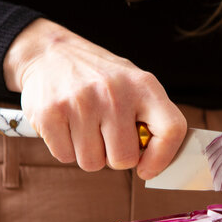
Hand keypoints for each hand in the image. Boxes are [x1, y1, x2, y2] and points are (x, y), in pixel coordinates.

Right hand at [3, 18, 185, 177]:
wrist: (49, 53)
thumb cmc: (99, 78)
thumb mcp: (133, 84)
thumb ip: (151, 118)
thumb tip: (156, 162)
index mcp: (143, 85)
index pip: (171, 130)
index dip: (162, 158)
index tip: (147, 168)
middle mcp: (114, 93)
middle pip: (124, 159)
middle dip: (115, 157)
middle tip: (106, 136)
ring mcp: (81, 102)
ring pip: (92, 163)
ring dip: (89, 153)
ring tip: (85, 126)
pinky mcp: (50, 113)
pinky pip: (65, 157)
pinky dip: (66, 148)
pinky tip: (66, 125)